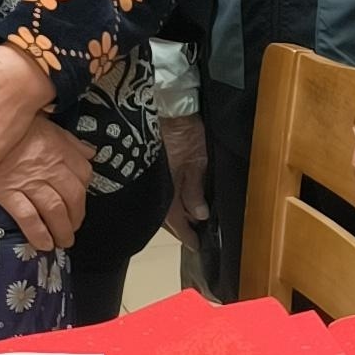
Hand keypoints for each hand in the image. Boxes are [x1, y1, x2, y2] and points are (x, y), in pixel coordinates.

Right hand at [0, 113, 90, 250]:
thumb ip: (68, 140)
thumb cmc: (10, 123)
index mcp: (59, 149)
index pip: (84, 174)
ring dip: (62, 230)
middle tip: (73, 229)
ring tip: (62, 241)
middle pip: (73, 197)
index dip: (85, 190)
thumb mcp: (45, 123)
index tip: (80, 200)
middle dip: (76, 217)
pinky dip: (39, 233)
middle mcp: (48, 167)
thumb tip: (89, 152)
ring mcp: (28, 181)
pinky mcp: (7, 192)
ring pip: (54, 210)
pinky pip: (28, 217)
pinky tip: (44, 244)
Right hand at [162, 109, 210, 229]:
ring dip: (177, 215)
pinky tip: (183, 204)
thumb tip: (198, 216)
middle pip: (168, 217)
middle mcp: (157, 188)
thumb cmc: (185, 132)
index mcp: (165, 189)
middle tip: (195, 238)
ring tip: (191, 223)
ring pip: (165, 205)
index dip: (186, 235)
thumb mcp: (196, 161)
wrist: (169, 107)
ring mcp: (156, 180)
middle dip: (181, 228)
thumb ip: (194, 190)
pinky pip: (164, 192)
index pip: (175, 222)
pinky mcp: (157, 171)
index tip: (196, 247)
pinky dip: (173, 201)